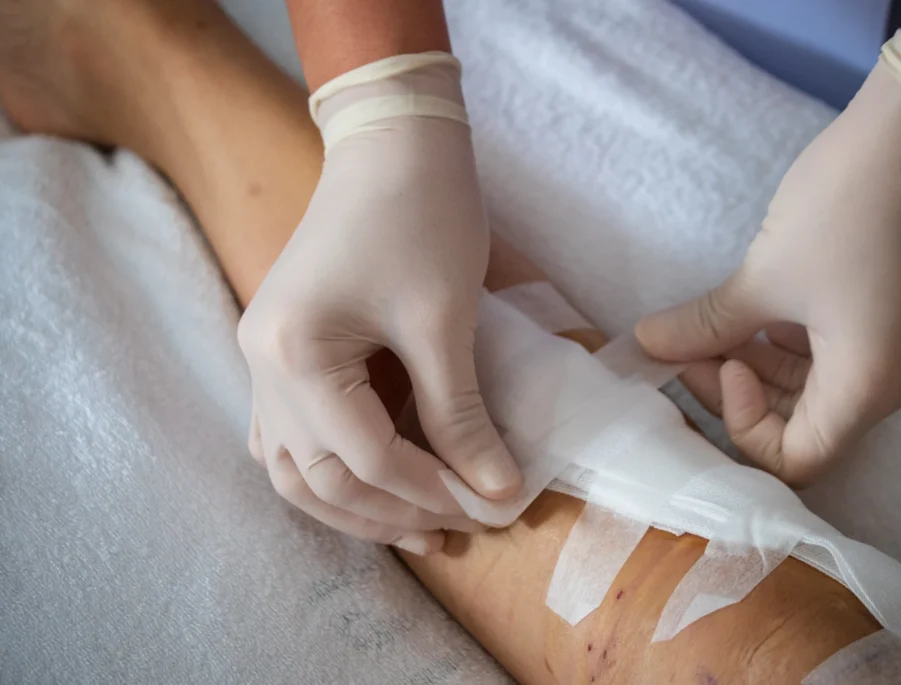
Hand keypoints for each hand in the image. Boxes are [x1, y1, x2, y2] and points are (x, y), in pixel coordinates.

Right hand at [238, 53, 520, 553]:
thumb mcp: (445, 323)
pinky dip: (327, 468)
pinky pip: (288, 434)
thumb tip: (496, 492)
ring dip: (352, 504)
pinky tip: (369, 482)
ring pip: (292, 466)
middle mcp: (261, 366)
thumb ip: (460, 417)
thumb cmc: (423, 217)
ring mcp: (262, 358)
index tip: (488, 512)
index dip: (431, 492)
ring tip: (415, 526)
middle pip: (319, 476)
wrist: (393, 141)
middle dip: (391, 511)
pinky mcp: (281, 347)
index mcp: (294, 356)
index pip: (365, 459)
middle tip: (456, 530)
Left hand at [636, 31, 900, 486]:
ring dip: (763, 366)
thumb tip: (646, 345)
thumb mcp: (763, 275)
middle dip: (741, 391)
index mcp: (871, 387)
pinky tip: (758, 313)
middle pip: (807, 424)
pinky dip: (794, 346)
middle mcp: (899, 384)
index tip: (715, 361)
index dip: (741, 424)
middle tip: (692, 347)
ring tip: (716, 326)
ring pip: (820, 390)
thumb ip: (703, 325)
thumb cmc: (844, 206)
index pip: (798, 459)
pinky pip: (842, 357)